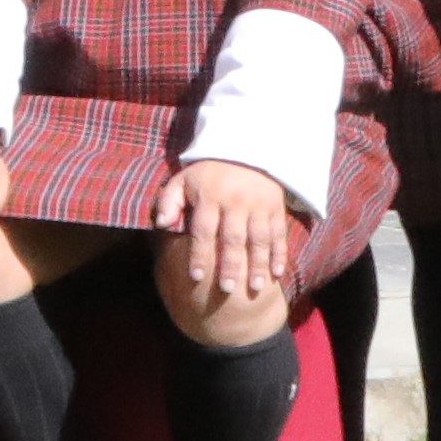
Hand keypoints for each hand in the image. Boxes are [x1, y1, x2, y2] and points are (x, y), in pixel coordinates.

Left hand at [157, 157, 300, 301]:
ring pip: (260, 239)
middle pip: (233, 238)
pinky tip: (276, 274)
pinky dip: (280, 254)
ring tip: (254, 288)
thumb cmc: (209, 173)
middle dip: (230, 265)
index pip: (203, 230)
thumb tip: (160, 223)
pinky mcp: (277, 208)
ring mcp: (259, 206)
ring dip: (257, 265)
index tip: (196, 277)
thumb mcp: (183, 179)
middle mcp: (236, 203)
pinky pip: (280, 234)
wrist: (246, 151)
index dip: (199, 254)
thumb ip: (169, 200)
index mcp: (210, 196)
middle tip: (226, 289)